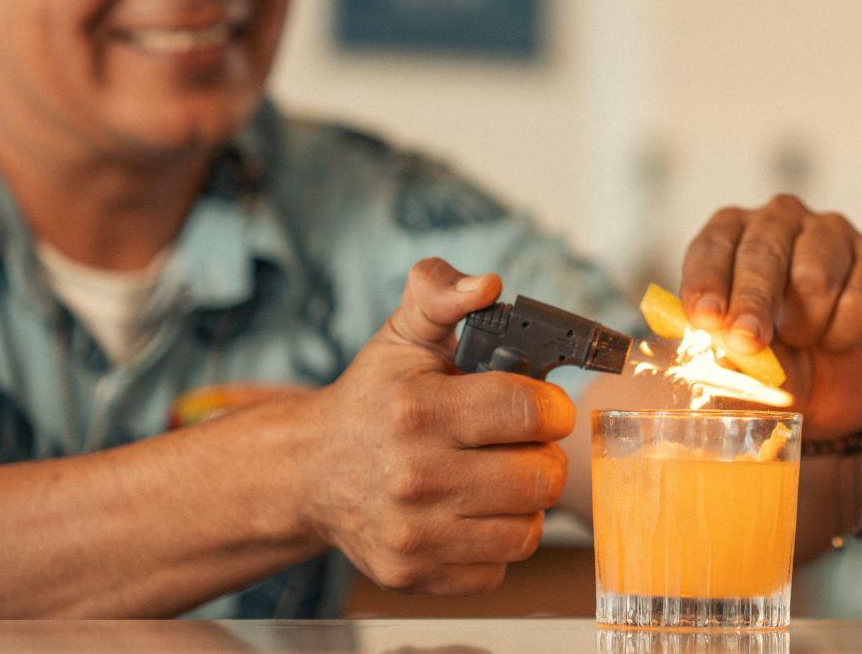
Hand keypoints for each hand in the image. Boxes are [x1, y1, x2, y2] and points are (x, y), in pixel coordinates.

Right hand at [299, 259, 573, 594]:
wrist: (309, 472)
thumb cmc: (371, 400)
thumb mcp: (403, 336)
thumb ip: (442, 295)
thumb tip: (488, 285)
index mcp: (420, 410)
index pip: (529, 410)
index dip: (552, 407)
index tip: (543, 407)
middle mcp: (415, 476)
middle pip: (540, 476)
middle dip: (543, 455)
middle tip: (521, 444)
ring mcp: (413, 533)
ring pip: (528, 529)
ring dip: (524, 504)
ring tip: (498, 478)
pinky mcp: (413, 575)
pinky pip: (498, 569)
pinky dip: (497, 542)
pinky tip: (473, 513)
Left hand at [680, 195, 861, 440]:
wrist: (833, 387)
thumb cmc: (774, 360)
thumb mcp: (743, 362)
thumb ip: (729, 352)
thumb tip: (723, 348)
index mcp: (732, 233)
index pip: (714, 247)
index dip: (707, 282)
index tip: (705, 318)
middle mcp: (781, 219)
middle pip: (764, 253)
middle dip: (753, 302)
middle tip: (747, 342)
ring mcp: (833, 232)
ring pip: (815, 277)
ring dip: (805, 326)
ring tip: (803, 340)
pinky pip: (859, 301)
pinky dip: (844, 335)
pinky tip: (839, 340)